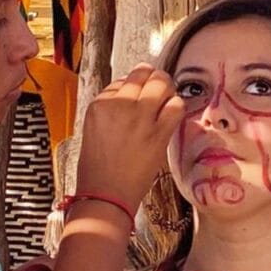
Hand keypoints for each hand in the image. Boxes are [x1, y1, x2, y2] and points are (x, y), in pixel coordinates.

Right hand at [75, 64, 184, 211]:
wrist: (106, 196)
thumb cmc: (97, 169)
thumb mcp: (93, 130)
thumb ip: (111, 110)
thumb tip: (133, 96)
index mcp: (99, 105)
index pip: (122, 81)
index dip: (133, 86)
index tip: (137, 93)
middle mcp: (119, 106)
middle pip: (143, 75)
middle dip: (152, 77)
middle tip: (157, 84)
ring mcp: (139, 118)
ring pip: (161, 84)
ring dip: (167, 89)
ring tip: (166, 97)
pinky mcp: (158, 134)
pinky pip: (176, 106)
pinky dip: (176, 106)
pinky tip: (171, 114)